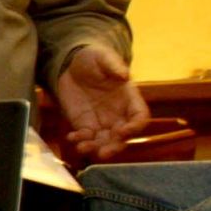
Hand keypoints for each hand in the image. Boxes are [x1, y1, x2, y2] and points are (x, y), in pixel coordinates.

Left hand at [54, 45, 149, 160]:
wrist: (71, 64)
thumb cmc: (93, 58)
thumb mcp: (103, 57)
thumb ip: (114, 66)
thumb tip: (125, 75)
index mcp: (130, 98)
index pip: (140, 117)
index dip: (135, 127)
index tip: (124, 131)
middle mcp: (119, 114)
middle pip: (123, 137)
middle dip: (114, 146)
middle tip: (103, 153)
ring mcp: (102, 121)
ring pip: (104, 142)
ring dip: (95, 148)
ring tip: (82, 148)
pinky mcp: (84, 124)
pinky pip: (85, 137)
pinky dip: (79, 141)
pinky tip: (71, 138)